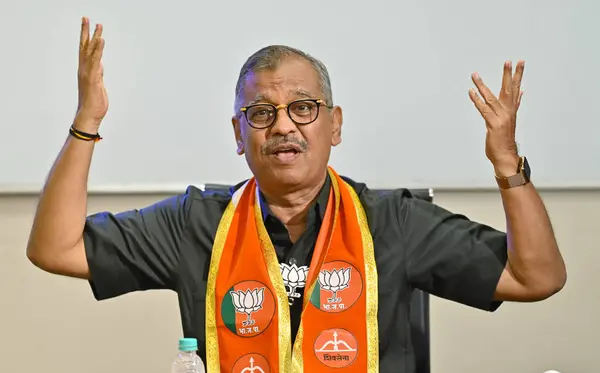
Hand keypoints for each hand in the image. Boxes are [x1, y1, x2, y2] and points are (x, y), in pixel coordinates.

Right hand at [75, 17, 107, 131]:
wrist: (89, 115)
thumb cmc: (94, 102)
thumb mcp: (98, 85)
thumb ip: (98, 74)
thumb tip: (100, 65)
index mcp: (86, 71)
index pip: (84, 50)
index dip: (85, 37)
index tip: (86, 25)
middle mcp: (84, 70)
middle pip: (84, 47)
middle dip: (85, 32)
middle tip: (86, 18)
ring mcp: (88, 73)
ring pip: (90, 52)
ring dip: (94, 38)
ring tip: (98, 26)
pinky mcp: (93, 78)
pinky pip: (96, 61)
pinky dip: (98, 50)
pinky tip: (101, 41)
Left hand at [469, 61, 524, 176]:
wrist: (505, 155)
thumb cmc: (505, 138)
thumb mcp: (510, 119)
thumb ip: (515, 104)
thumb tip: (521, 92)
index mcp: (511, 109)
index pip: (516, 88)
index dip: (518, 75)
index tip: (520, 62)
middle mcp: (508, 111)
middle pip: (509, 89)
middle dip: (509, 74)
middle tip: (509, 61)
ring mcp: (501, 118)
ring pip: (491, 98)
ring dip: (482, 85)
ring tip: (475, 74)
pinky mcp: (493, 124)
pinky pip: (483, 109)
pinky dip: (476, 100)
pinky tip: (471, 91)